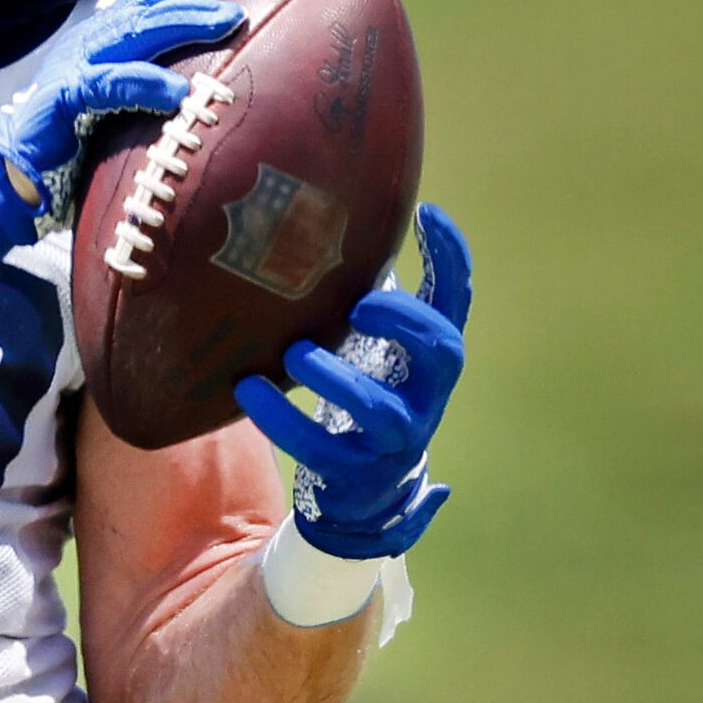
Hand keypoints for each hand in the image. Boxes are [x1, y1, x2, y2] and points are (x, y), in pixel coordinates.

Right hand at [0, 0, 283, 256]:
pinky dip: (143, 84)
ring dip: (187, 19)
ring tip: (231, 17)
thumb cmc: (78, 144)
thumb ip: (172, 87)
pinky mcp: (64, 98)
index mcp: (121, 34)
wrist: (11, 175)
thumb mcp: (136, 106)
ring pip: (141, 29)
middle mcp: (103, 37)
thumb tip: (233, 87)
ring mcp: (81, 63)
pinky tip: (177, 92)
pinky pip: (108, 85)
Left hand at [235, 204, 473, 558]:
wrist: (364, 489)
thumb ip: (367, 293)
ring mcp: (394, 438)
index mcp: (430, 358)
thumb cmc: (364, 391)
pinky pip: (320, 448)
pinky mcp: (353, 472)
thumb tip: (331, 217)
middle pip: (444, 354)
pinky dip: (281, 417)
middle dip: (406, 323)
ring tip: (293, 353)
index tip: (427, 212)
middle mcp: (425, 396)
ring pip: (378, 408)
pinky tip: (246, 387)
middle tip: (359, 305)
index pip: (456, 302)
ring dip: (333, 376)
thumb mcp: (371, 342)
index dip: (451, 259)